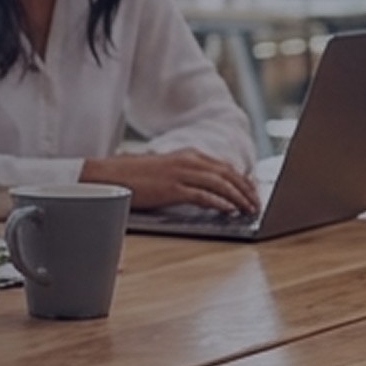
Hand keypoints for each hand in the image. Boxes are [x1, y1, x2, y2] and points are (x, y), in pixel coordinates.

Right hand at [82, 149, 260, 214]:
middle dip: (246, 190)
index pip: (224, 167)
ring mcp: (180, 174)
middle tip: (256, 204)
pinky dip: (219, 202)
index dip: (242, 181)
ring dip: (238, 197)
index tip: (252, 193)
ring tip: (248, 209)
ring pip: (220, 184)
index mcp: (188, 155)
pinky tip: (229, 210)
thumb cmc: (134, 176)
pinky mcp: (172, 188)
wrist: (109, 175)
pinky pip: (202, 195)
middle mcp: (188, 160)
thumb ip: (186, 174)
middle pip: (228, 174)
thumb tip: (207, 189)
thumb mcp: (166, 169)